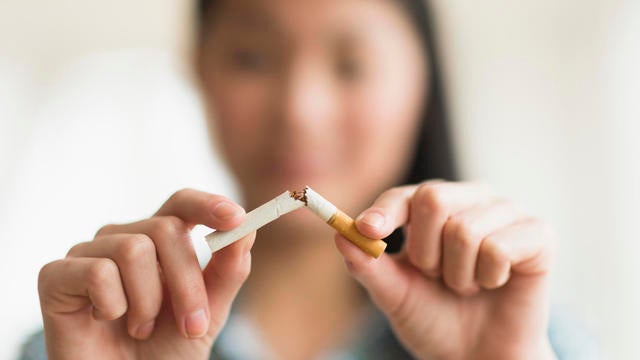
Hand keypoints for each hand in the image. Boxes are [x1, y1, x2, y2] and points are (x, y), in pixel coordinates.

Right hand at [38, 189, 254, 359]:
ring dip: (149, 302)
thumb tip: (247, 230)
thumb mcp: (208, 312)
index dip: (207, 204)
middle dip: (188, 283)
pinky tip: (106, 322)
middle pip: (165, 228)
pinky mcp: (56, 275)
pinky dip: (113, 307)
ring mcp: (88, 254)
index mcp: (159, 240)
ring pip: (133, 249)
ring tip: (140, 328)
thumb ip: (227, 272)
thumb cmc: (165, 349)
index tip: (236, 218)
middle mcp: (123, 238)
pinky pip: (97, 273)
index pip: (181, 203)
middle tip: (193, 325)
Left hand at [335, 181, 555, 359]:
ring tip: (467, 287)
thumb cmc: (436, 319)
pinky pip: (499, 247)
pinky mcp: (538, 234)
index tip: (368, 230)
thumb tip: (340, 234)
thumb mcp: (394, 295)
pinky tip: (495, 284)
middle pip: (434, 199)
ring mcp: (506, 212)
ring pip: (465, 230)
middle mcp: (470, 199)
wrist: (479, 355)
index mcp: (434, 208)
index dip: (385, 212)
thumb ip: (368, 266)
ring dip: (458, 274)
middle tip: (437, 277)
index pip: (405, 196)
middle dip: (425, 253)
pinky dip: (489, 277)